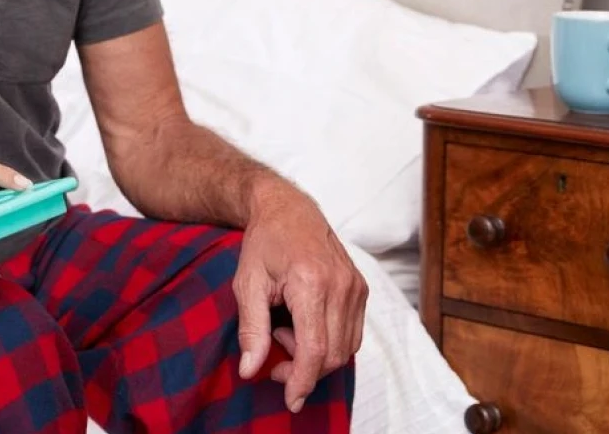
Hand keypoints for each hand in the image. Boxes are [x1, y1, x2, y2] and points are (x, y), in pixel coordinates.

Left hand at [233, 179, 366, 412]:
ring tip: (285, 332)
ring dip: (316, 356)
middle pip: (332, 354)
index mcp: (311, 282)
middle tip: (273, 358)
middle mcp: (341, 286)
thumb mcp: (246, 284)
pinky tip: (303, 326)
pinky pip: (353, 334)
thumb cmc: (264, 243)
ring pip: (346, 348)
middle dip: (304, 370)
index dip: (302, 381)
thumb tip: (250, 369)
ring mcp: (356, 287)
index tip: (290, 400)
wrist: (287, 209)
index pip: (315, 349)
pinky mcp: (362, 289)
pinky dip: (329, 343)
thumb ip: (251, 329)